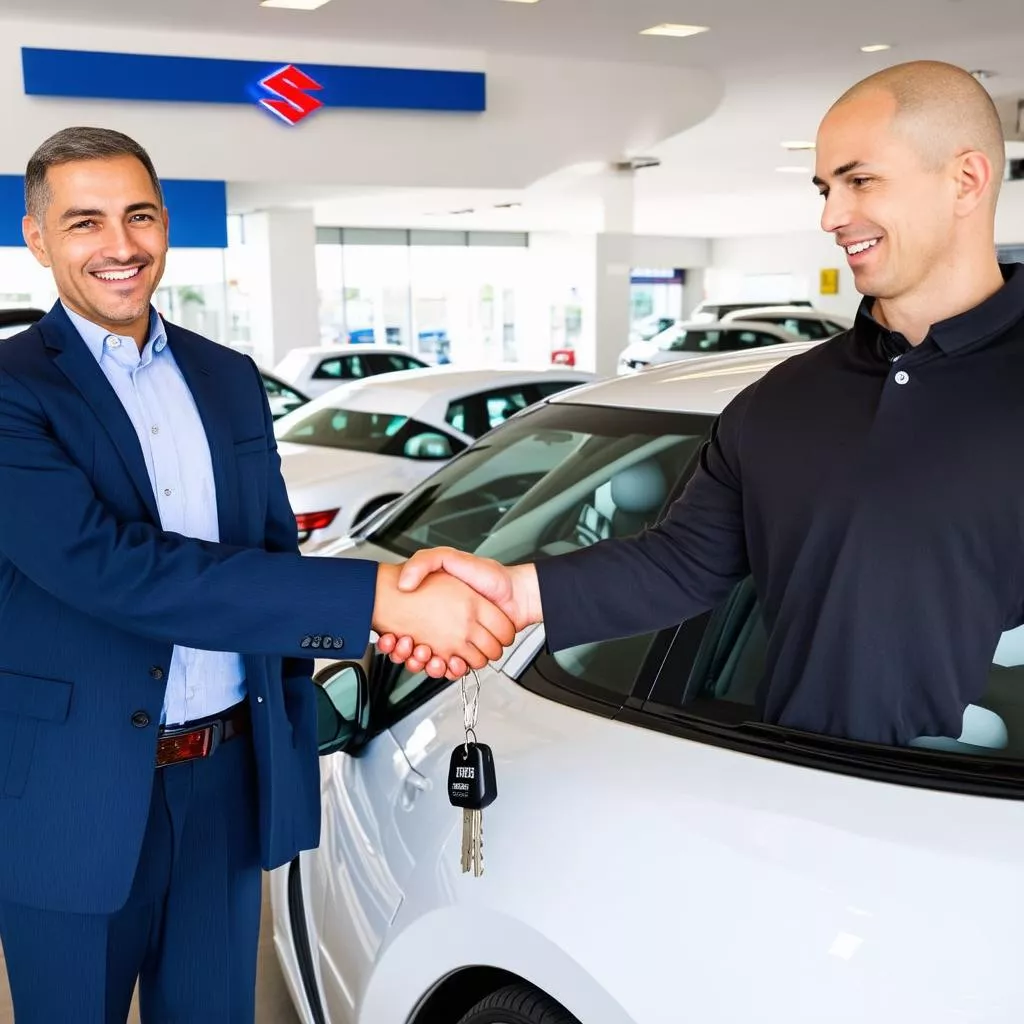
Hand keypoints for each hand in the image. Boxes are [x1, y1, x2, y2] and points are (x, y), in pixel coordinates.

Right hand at [371, 563, 515, 678]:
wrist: (520, 593)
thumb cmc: (492, 576)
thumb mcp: (450, 558)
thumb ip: (425, 562)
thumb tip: (404, 582)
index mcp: (440, 606)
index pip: (409, 627)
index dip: (398, 636)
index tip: (395, 635)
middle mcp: (448, 625)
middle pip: (418, 649)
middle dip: (410, 652)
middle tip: (407, 645)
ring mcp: (460, 640)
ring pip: (433, 662)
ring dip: (425, 662)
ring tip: (422, 652)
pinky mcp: (471, 653)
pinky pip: (453, 669)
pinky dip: (446, 670)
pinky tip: (441, 661)